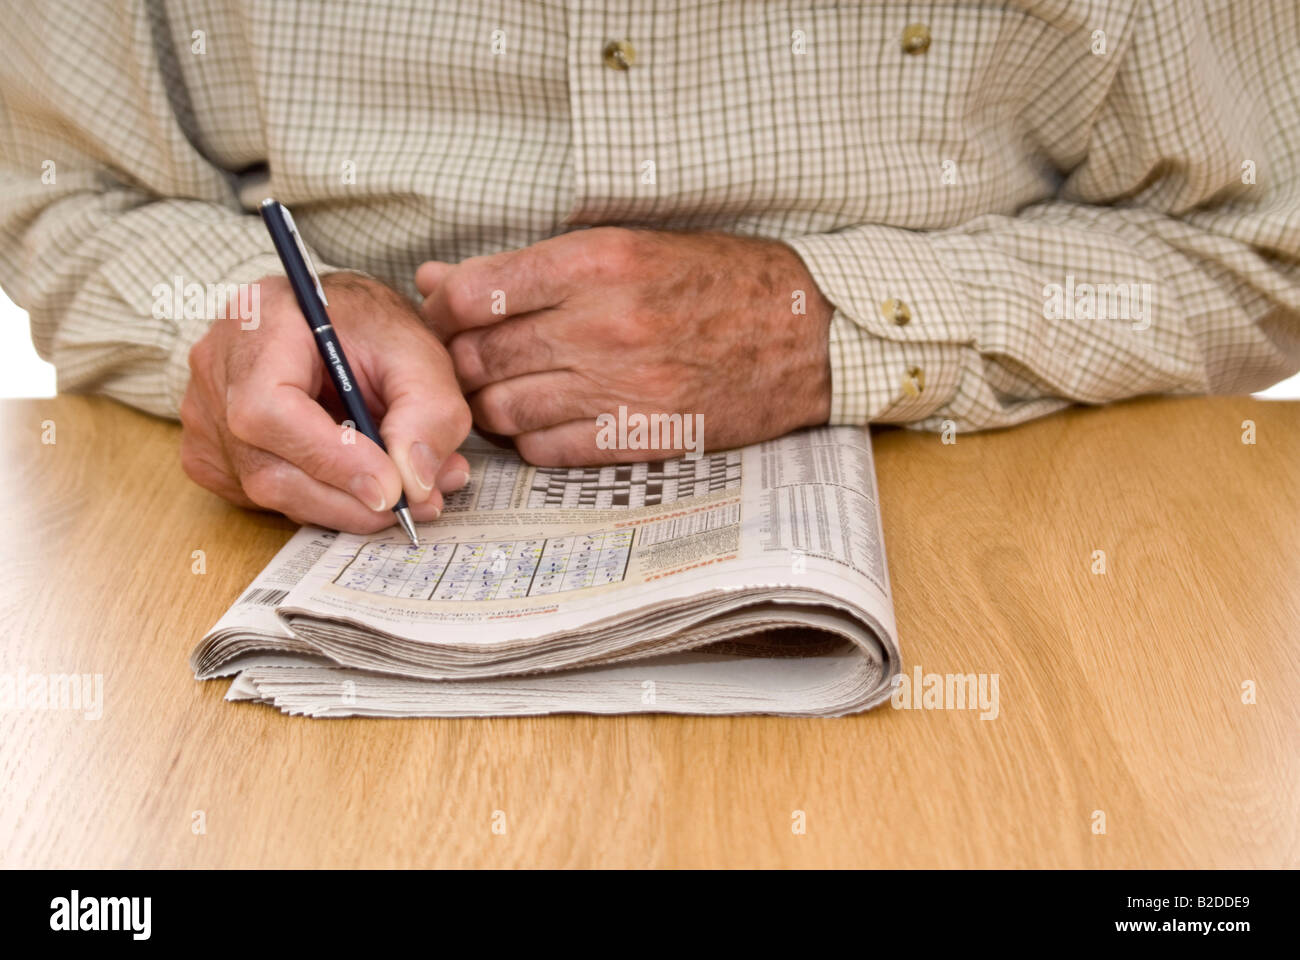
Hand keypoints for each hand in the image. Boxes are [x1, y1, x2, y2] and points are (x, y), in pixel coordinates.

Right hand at [181, 272, 471, 530]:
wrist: (335, 321)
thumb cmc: (372, 328)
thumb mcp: (420, 353)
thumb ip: (429, 414)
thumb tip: (414, 484)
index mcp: (258, 322)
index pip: (269, 411)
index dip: (332, 460)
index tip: (392, 489)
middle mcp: (216, 370)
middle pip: (266, 468)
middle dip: (348, 500)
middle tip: (416, 504)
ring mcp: (204, 413)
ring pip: (268, 492)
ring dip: (343, 505)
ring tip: (405, 490)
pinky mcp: (212, 451)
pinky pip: (262, 497)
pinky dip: (319, 500)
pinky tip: (358, 478)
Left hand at [415, 228, 832, 465]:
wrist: (804, 334)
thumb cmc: (717, 280)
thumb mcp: (629, 247)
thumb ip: (531, 268)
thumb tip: (438, 282)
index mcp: (600, 263)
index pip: (475, 293)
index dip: (441, 308)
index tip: (444, 313)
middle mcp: (606, 326)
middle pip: (480, 356)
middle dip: (458, 359)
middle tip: (466, 356)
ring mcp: (624, 388)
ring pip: (503, 410)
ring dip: (487, 404)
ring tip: (501, 388)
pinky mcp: (640, 438)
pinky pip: (546, 449)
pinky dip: (527, 437)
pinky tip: (540, 418)